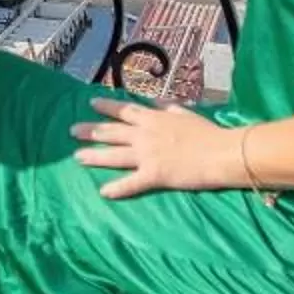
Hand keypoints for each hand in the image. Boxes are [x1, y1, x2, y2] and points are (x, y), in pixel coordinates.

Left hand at [72, 97, 239, 199]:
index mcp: (153, 118)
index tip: (91, 104)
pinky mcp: (154, 175)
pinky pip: (131, 183)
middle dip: (91, 131)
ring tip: (77, 156)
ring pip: (115, 155)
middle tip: (72, 131)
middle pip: (112, 131)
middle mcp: (145, 134)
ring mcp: (147, 155)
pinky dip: (117, 188)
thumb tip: (155, 102)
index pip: (124, 110)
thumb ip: (167, 107)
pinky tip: (103, 192)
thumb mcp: (185, 112)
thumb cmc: (207, 132)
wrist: (220, 152)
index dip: (106, 107)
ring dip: (95, 156)